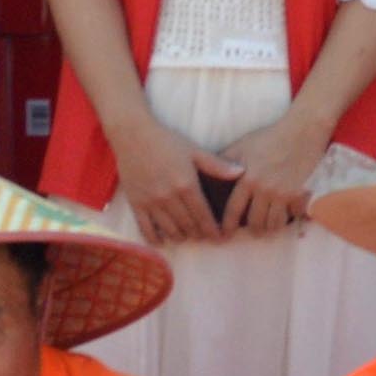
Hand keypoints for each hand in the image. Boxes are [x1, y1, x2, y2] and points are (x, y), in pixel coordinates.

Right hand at [110, 113, 227, 245]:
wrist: (133, 135)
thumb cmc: (167, 141)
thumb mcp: (195, 151)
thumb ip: (217, 165)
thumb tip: (242, 172)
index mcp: (187, 185)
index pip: (204, 216)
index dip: (213, 230)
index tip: (220, 238)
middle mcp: (169, 197)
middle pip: (189, 226)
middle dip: (199, 234)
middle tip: (205, 237)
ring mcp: (151, 202)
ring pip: (170, 230)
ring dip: (181, 236)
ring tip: (187, 235)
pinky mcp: (136, 204)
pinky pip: (146, 229)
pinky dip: (155, 239)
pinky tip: (163, 240)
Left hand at [217, 117, 337, 233]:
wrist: (302, 130)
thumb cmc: (269, 137)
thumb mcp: (242, 146)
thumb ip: (225, 162)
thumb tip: (208, 176)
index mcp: (248, 179)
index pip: (233, 211)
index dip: (227, 226)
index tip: (224, 235)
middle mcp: (265, 189)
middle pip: (256, 223)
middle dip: (253, 229)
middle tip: (252, 230)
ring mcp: (285, 193)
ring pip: (275, 224)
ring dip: (270, 227)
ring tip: (268, 225)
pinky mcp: (302, 194)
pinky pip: (294, 216)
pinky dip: (289, 217)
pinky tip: (286, 214)